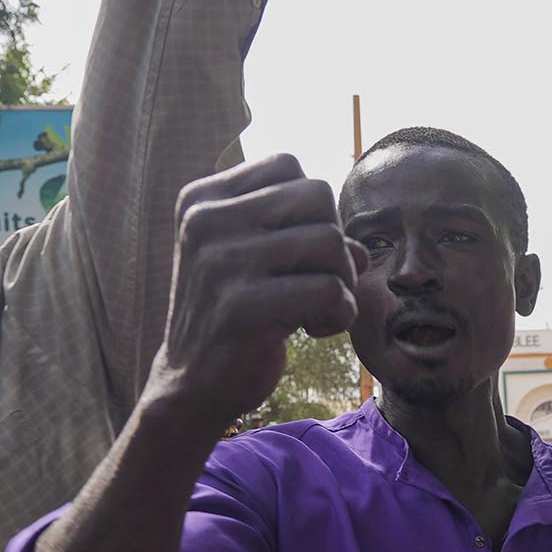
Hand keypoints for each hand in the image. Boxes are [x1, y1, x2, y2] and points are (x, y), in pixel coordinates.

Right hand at [148, 154, 361, 434]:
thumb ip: (300, 231)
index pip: (288, 165)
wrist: (191, 386)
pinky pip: (330, 291)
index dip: (313, 209)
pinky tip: (314, 330)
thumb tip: (360, 244)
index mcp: (202, 200)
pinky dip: (341, 314)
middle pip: (317, 196)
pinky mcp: (242, 308)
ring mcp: (219, 263)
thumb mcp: (255, 258)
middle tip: (320, 282)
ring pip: (331, 242)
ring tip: (318, 308)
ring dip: (343, 282)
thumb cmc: (237, 315)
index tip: (298, 252)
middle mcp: (204, 222)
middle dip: (335, 241)